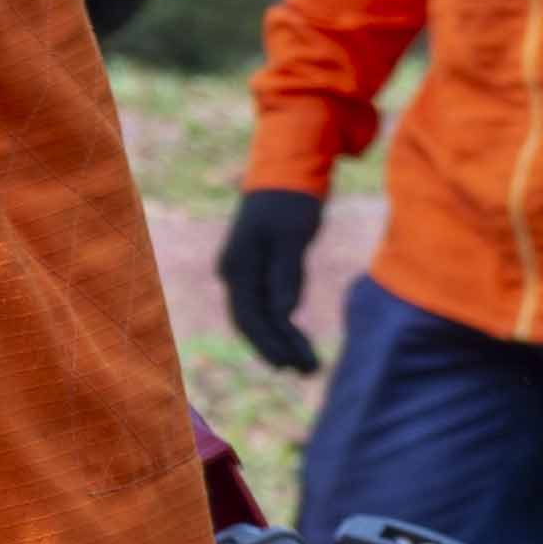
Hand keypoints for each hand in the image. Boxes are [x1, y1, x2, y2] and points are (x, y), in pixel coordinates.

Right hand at [216, 186, 328, 378]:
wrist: (284, 172)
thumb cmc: (291, 202)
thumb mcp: (291, 236)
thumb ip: (285, 276)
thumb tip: (285, 316)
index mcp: (238, 267)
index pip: (253, 317)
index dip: (274, 345)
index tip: (299, 364)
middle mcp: (234, 273)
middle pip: (250, 323)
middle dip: (277, 350)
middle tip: (308, 371)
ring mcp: (242, 272)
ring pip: (255, 317)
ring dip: (278, 342)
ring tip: (305, 363)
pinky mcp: (256, 269)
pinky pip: (263, 306)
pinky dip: (279, 325)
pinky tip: (295, 337)